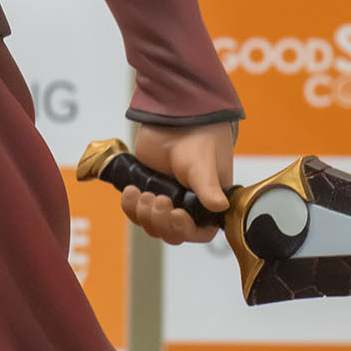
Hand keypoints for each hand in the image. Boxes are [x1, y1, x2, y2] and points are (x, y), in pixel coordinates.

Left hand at [121, 123, 234, 245]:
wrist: (175, 117)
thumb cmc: (199, 138)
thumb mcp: (203, 165)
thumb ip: (209, 187)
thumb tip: (220, 207)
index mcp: (208, 204)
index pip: (199, 232)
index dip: (185, 231)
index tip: (177, 215)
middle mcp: (188, 207)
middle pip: (171, 233)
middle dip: (161, 221)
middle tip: (158, 199)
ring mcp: (167, 201)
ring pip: (151, 225)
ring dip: (144, 213)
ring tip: (144, 193)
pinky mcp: (147, 192)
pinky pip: (135, 212)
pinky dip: (130, 205)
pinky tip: (130, 190)